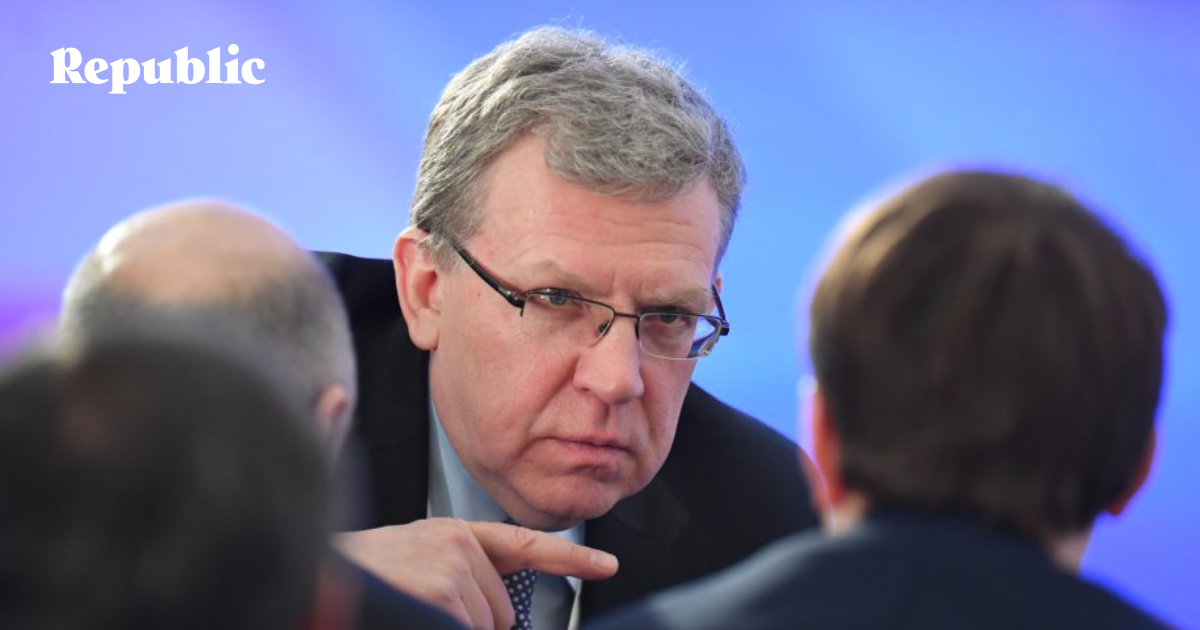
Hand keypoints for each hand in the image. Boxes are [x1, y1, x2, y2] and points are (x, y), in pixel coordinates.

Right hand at [335, 518, 618, 629]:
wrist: (310, 579)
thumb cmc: (353, 576)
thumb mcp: (404, 560)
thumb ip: (452, 569)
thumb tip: (447, 550)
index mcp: (451, 534)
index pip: (524, 544)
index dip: (570, 558)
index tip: (608, 565)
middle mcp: (457, 541)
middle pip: (502, 612)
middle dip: (469, 627)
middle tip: (418, 609)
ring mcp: (452, 566)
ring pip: (485, 627)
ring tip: (408, 610)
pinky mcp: (445, 592)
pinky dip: (445, 629)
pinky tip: (413, 615)